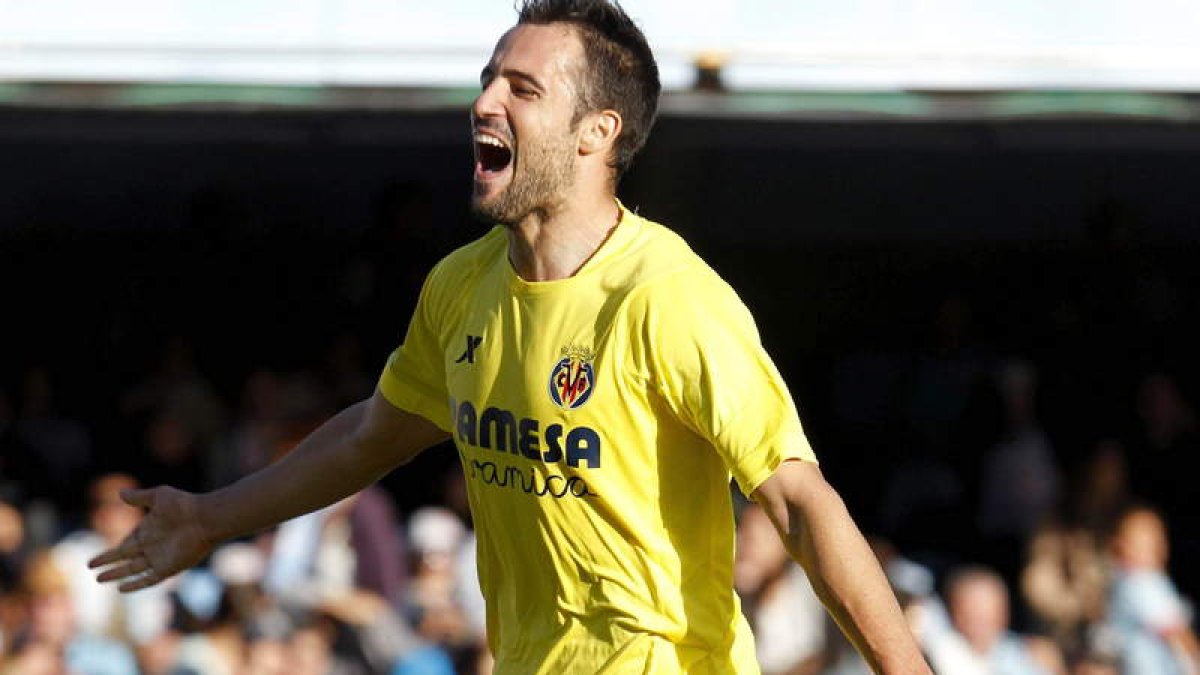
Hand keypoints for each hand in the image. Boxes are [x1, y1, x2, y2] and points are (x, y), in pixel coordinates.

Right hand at [88, 486, 213, 591]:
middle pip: (125, 558)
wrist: (205, 519)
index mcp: (148, 531)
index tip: (94, 560)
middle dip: (108, 564)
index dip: (110, 552)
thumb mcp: (159, 497)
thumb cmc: (184, 505)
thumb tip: (120, 493)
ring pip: (132, 569)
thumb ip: (139, 497)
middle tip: (90, 568)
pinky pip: (148, 579)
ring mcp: (159, 558)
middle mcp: (151, 546)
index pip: (125, 544)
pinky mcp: (168, 568)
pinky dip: (135, 584)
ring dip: (116, 574)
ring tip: (98, 579)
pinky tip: (121, 588)